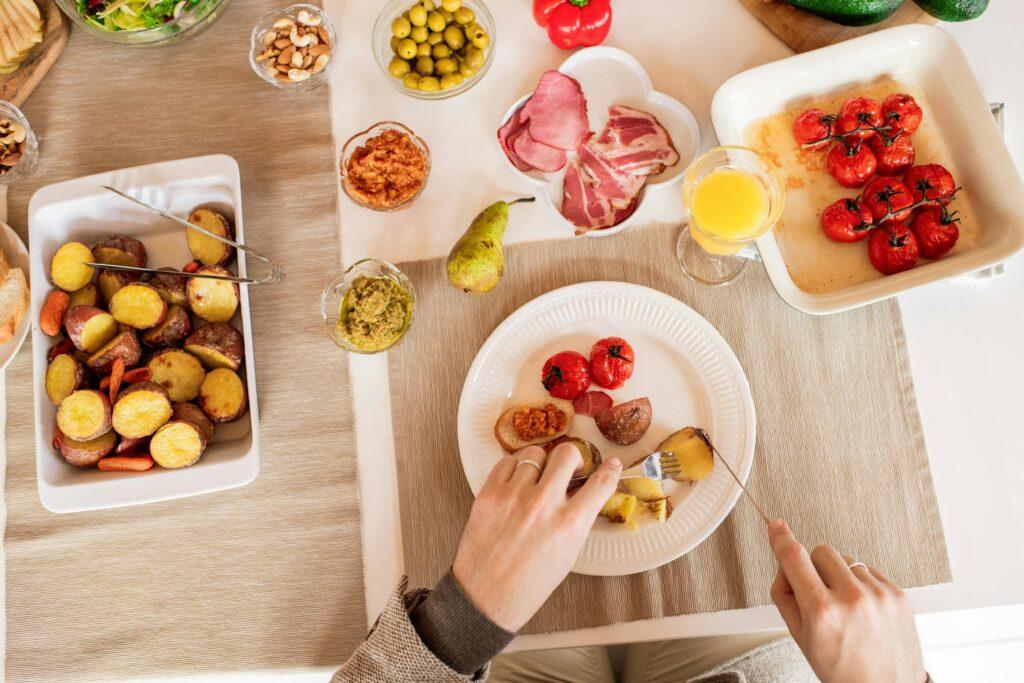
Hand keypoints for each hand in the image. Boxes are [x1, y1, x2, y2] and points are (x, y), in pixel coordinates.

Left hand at [452, 443, 621, 631]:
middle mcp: (543, 506)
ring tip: (536, 481)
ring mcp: (514, 497)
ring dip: (539, 465)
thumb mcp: (568, 553)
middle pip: (567, 454)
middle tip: (568, 468)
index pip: (601, 484)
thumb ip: (576, 519)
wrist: (489, 596)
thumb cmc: (531, 581)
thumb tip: (582, 491)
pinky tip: (515, 484)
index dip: (611, 469)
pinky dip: (513, 470)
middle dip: (572, 459)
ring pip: (534, 455)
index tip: (612, 463)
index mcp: (569, 525)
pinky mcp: (489, 495)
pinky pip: (506, 463)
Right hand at [768, 519, 926, 682]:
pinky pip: (869, 571)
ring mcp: (879, 595)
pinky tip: (862, 609)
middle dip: (814, 567)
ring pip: (846, 560)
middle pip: (821, 552)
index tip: (776, 527)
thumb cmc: (843, 670)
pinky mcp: (897, 594)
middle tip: (817, 592)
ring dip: (839, 576)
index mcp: (822, 613)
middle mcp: (852, 599)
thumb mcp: (800, 638)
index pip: (794, 559)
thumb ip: (785, 596)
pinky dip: (861, 584)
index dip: (781, 539)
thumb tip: (783, 562)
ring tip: (845, 607)